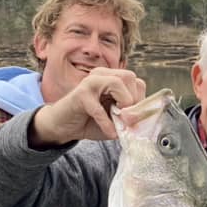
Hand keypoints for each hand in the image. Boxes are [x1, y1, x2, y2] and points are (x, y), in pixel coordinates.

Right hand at [30, 68, 145, 146]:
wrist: (64, 126)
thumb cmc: (91, 121)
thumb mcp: (116, 121)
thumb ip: (130, 119)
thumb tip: (142, 119)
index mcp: (112, 78)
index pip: (136, 82)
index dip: (140, 100)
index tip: (134, 117)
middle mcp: (102, 75)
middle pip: (129, 77)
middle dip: (134, 100)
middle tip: (128, 118)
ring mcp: (90, 82)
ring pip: (117, 82)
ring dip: (123, 104)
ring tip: (120, 120)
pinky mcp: (80, 95)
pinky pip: (99, 107)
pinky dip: (107, 122)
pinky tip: (110, 131)